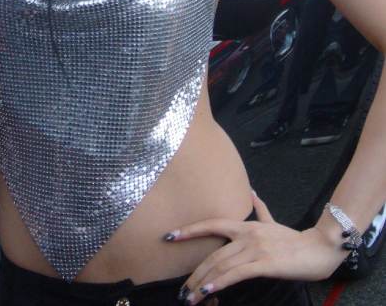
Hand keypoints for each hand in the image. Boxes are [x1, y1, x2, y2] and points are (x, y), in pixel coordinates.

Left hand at [163, 193, 345, 303]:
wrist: (318, 248)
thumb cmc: (295, 239)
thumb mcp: (274, 222)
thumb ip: (261, 210)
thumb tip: (252, 192)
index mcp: (246, 225)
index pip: (212, 224)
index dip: (190, 230)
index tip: (169, 236)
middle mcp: (247, 234)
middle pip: (213, 253)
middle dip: (194, 273)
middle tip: (182, 291)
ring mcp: (255, 248)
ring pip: (221, 265)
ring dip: (203, 283)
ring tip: (190, 298)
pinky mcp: (264, 263)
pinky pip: (236, 273)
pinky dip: (219, 282)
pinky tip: (208, 291)